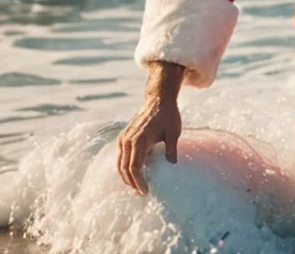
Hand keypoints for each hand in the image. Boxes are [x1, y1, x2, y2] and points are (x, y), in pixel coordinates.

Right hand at [117, 62, 184, 193]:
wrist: (158, 100)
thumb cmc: (168, 116)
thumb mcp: (173, 132)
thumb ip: (171, 148)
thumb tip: (172, 164)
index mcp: (139, 139)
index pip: (135, 167)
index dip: (139, 181)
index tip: (145, 191)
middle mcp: (127, 140)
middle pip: (125, 168)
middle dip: (132, 182)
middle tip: (141, 193)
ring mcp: (124, 138)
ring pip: (120, 164)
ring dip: (126, 177)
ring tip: (137, 187)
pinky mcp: (123, 137)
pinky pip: (121, 157)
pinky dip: (125, 168)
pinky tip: (133, 175)